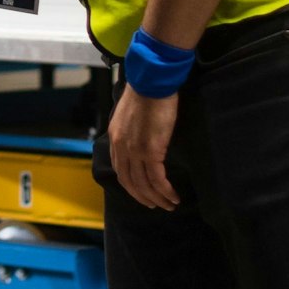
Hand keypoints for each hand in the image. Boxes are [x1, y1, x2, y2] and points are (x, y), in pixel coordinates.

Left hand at [108, 86, 180, 210]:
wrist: (151, 82)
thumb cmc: (146, 91)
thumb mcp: (130, 113)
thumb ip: (131, 129)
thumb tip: (140, 137)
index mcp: (116, 138)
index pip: (120, 170)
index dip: (131, 185)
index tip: (141, 193)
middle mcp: (122, 147)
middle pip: (130, 182)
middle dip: (143, 197)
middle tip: (155, 205)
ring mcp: (135, 151)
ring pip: (144, 184)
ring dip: (157, 198)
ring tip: (169, 205)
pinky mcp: (151, 151)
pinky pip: (157, 179)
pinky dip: (165, 191)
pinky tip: (173, 196)